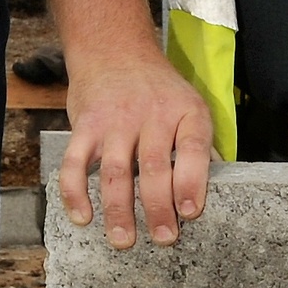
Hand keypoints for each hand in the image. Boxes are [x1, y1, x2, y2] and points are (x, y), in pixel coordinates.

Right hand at [56, 42, 215, 248]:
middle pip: (153, 167)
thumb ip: (198, 145)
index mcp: (184, 111)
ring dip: (119, 209)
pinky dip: (75, 191)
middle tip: (163, 238)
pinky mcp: (85, 125)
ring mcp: (115, 121)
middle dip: (158, 208)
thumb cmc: (156, 87)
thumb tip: (212, 189)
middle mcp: (150, 115)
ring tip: (123, 240)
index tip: (190, 213)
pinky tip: (82, 216)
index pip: (191, 148)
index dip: (191, 182)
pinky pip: (76, 162)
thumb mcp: (188, 103)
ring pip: (116, 171)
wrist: (113, 48)